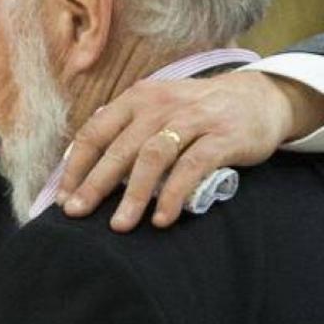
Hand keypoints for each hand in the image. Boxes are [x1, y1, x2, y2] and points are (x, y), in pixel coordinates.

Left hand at [56, 71, 323, 230]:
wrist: (259, 98)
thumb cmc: (197, 113)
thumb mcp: (157, 110)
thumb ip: (125, 131)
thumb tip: (82, 165)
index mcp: (137, 99)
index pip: (95, 132)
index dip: (77, 166)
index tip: (64, 197)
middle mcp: (160, 105)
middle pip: (120, 148)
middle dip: (95, 184)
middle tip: (78, 214)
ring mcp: (192, 119)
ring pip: (153, 157)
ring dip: (133, 194)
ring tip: (120, 225)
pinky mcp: (222, 137)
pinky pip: (192, 167)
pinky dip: (174, 193)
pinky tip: (162, 218)